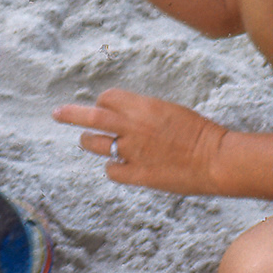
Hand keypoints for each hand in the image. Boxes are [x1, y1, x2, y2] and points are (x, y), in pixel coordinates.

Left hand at [52, 89, 227, 194]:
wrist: (216, 159)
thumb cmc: (200, 133)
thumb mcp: (170, 111)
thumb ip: (144, 114)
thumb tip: (126, 117)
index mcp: (143, 107)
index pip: (108, 98)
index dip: (104, 101)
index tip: (104, 105)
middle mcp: (132, 127)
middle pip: (91, 117)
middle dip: (70, 114)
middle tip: (56, 113)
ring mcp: (132, 152)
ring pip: (94, 144)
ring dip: (90, 142)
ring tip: (88, 142)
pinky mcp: (136, 175)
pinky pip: (111, 170)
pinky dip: (114, 167)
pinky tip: (123, 166)